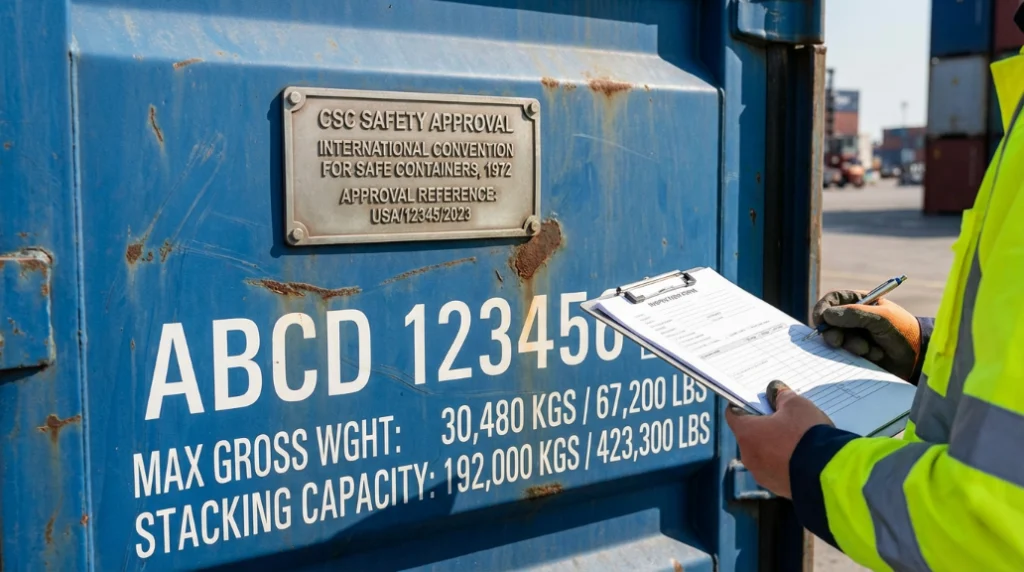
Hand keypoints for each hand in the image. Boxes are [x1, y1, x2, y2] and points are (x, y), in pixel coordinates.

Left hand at [725, 381, 832, 498]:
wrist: (828, 475)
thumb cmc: (806, 435)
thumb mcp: (796, 405)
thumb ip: (782, 396)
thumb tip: (776, 392)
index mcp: (746, 433)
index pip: (733, 414)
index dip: (744, 406)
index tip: (757, 403)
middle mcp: (749, 456)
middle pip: (750, 436)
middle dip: (764, 427)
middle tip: (784, 420)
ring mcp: (762, 475)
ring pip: (764, 455)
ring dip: (775, 447)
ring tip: (799, 440)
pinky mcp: (778, 489)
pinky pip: (777, 471)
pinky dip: (786, 463)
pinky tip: (804, 458)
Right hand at [812, 290, 920, 379]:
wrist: (918, 357)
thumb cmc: (903, 331)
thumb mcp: (881, 318)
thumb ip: (854, 314)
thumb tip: (827, 316)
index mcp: (860, 301)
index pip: (833, 300)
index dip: (823, 309)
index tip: (820, 321)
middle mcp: (854, 317)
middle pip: (829, 321)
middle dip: (834, 332)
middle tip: (838, 342)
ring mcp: (855, 334)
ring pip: (836, 338)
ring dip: (850, 345)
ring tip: (868, 350)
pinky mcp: (856, 351)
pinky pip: (844, 352)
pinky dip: (856, 354)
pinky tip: (874, 355)